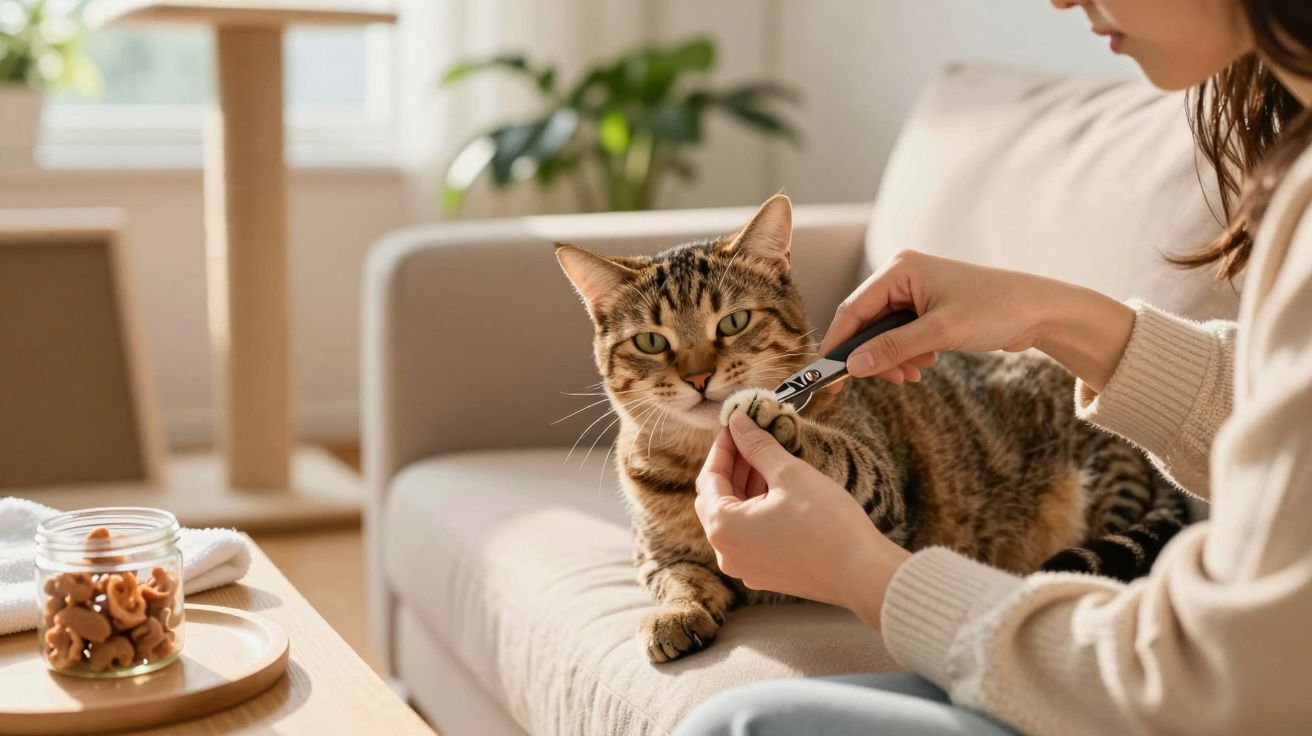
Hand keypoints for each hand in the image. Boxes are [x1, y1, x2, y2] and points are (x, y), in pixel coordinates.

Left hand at [694, 413, 909, 627]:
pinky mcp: (766, 574)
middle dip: (733, 467)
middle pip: (717, 499)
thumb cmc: (826, 522)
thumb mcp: (788, 473)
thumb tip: (738, 422)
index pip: (709, 477)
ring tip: (766, 458)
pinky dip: (757, 510)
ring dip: (746, 487)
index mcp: (723, 528)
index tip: (736, 425)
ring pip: (735, 517)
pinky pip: (750, 536)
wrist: (862, 572)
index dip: (723, 447)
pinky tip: (776, 489)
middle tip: (751, 439)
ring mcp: (745, 568)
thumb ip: (757, 446)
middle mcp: (726, 553)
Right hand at [818, 250, 1135, 393]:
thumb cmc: (995, 310)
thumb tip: (853, 367)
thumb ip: (892, 348)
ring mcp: (916, 292)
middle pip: (867, 323)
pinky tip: (922, 366)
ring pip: (884, 333)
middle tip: (883, 381)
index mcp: (899, 269)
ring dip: (891, 359)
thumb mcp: (939, 332)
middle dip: (872, 355)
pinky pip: (902, 335)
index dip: (838, 344)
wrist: (1041, 311)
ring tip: (910, 376)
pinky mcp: (929, 308)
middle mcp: (903, 276)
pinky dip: (906, 354)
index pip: (853, 309)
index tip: (826, 375)